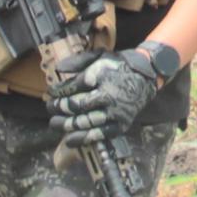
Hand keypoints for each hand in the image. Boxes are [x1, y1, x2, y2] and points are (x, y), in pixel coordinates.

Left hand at [54, 41, 170, 144]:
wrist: (146, 75)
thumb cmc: (119, 65)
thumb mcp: (99, 57)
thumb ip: (78, 61)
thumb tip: (58, 69)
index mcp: (100, 76)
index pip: (72, 87)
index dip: (58, 92)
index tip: (51, 93)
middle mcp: (107, 95)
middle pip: (76, 106)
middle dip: (59, 109)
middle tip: (50, 109)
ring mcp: (114, 112)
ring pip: (85, 122)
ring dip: (67, 125)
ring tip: (55, 124)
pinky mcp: (120, 124)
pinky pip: (99, 135)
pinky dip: (83, 138)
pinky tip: (69, 140)